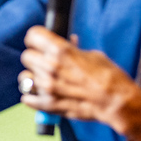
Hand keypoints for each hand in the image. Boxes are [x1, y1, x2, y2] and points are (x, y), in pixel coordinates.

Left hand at [20, 26, 140, 140]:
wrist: (115, 101)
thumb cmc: (109, 76)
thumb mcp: (92, 55)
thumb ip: (74, 50)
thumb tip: (68, 44)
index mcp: (60, 50)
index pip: (32, 36)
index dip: (35, 38)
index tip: (38, 41)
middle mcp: (50, 67)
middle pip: (26, 56)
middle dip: (34, 57)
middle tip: (43, 61)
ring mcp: (47, 87)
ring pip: (24, 77)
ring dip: (32, 77)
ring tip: (43, 79)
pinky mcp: (48, 104)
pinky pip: (27, 99)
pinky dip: (31, 97)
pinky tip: (38, 94)